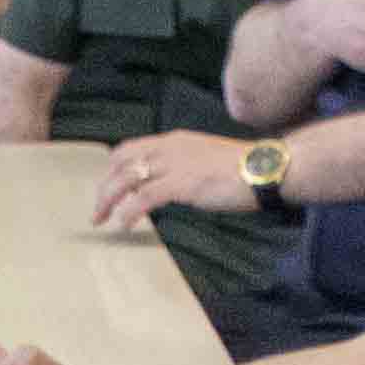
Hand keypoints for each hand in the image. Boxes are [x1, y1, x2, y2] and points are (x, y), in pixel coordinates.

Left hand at [95, 131, 262, 227]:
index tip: (107, 187)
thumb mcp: (205, 160)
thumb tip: (168, 187)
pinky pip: (145, 197)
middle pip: (121, 162)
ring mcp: (175, 164)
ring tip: (102, 219)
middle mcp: (169, 147)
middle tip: (98, 209)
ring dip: (109, 200)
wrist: (266, 169)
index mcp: (174, 140)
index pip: (130, 148)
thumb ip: (183, 168)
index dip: (112, 168)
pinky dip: (130, 211)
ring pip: (127, 179)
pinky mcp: (183, 183)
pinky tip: (125, 224)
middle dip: (104, 186)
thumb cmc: (243, 169)